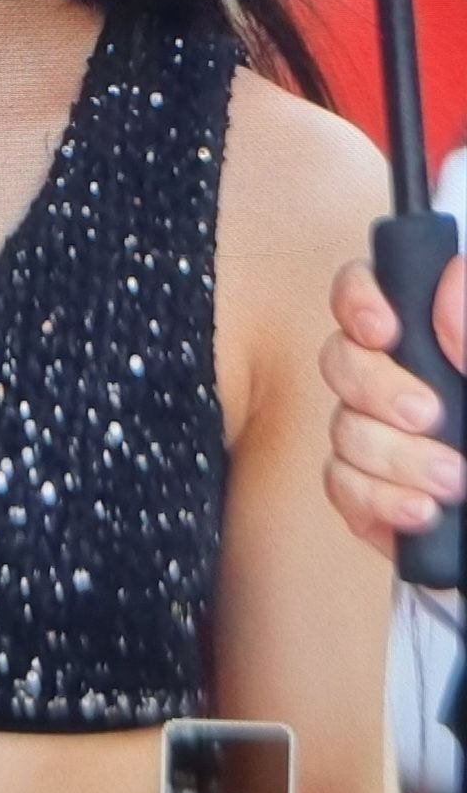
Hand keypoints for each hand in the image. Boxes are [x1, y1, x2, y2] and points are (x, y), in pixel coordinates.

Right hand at [321, 248, 466, 556]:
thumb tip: (452, 283)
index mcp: (433, 336)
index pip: (365, 289)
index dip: (358, 300)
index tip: (384, 330)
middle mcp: (398, 379)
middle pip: (340, 358)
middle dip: (375, 387)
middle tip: (427, 414)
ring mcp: (381, 434)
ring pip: (343, 427)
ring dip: (394, 456)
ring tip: (452, 479)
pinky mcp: (371, 492)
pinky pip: (342, 485)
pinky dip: (377, 499)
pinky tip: (423, 509)